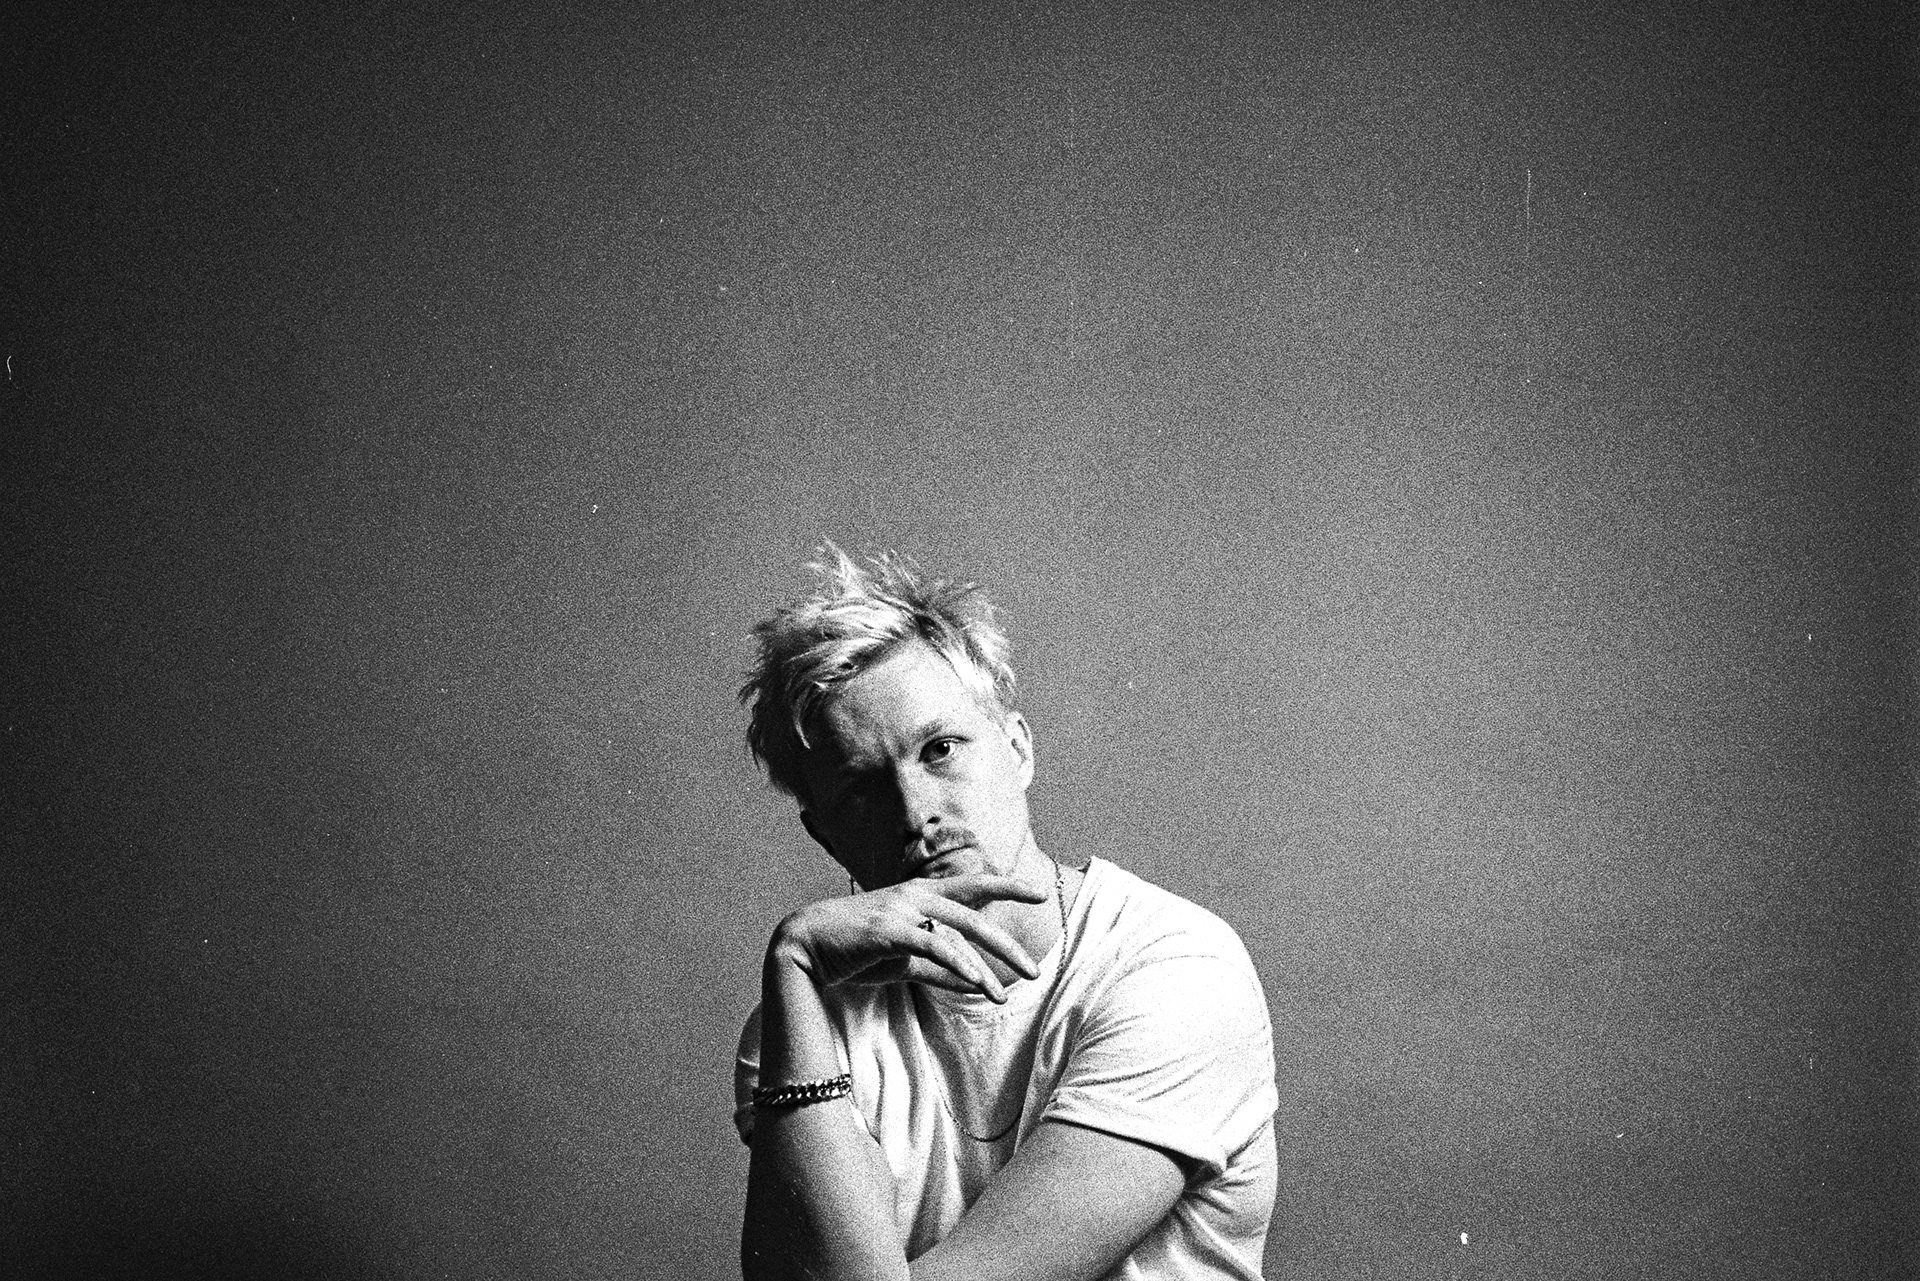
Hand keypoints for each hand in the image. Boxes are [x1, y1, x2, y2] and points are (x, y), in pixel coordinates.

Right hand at [771, 873, 1047, 1001]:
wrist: (805, 945)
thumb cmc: (856, 950)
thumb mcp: (904, 960)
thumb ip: (939, 967)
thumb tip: (977, 982)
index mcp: (921, 894)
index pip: (974, 887)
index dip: (1007, 887)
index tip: (1039, 893)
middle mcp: (916, 895)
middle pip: (976, 915)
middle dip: (1008, 945)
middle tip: (1034, 970)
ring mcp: (903, 909)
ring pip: (959, 933)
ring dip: (986, 966)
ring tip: (1004, 994)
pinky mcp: (889, 930)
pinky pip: (933, 945)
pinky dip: (958, 963)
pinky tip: (978, 983)